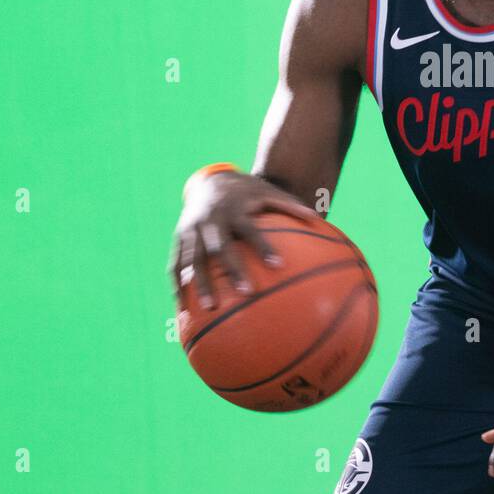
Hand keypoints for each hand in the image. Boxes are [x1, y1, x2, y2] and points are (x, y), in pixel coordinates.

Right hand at [167, 171, 320, 309]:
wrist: (210, 182)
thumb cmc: (246, 193)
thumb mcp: (267, 192)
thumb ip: (290, 206)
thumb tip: (318, 218)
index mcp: (234, 210)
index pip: (250, 230)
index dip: (263, 246)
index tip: (278, 266)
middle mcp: (210, 220)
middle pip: (219, 247)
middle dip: (231, 270)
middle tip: (247, 293)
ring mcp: (190, 231)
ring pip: (194, 259)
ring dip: (201, 284)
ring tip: (211, 309)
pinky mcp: (179, 241)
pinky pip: (176, 265)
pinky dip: (178, 287)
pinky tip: (184, 310)